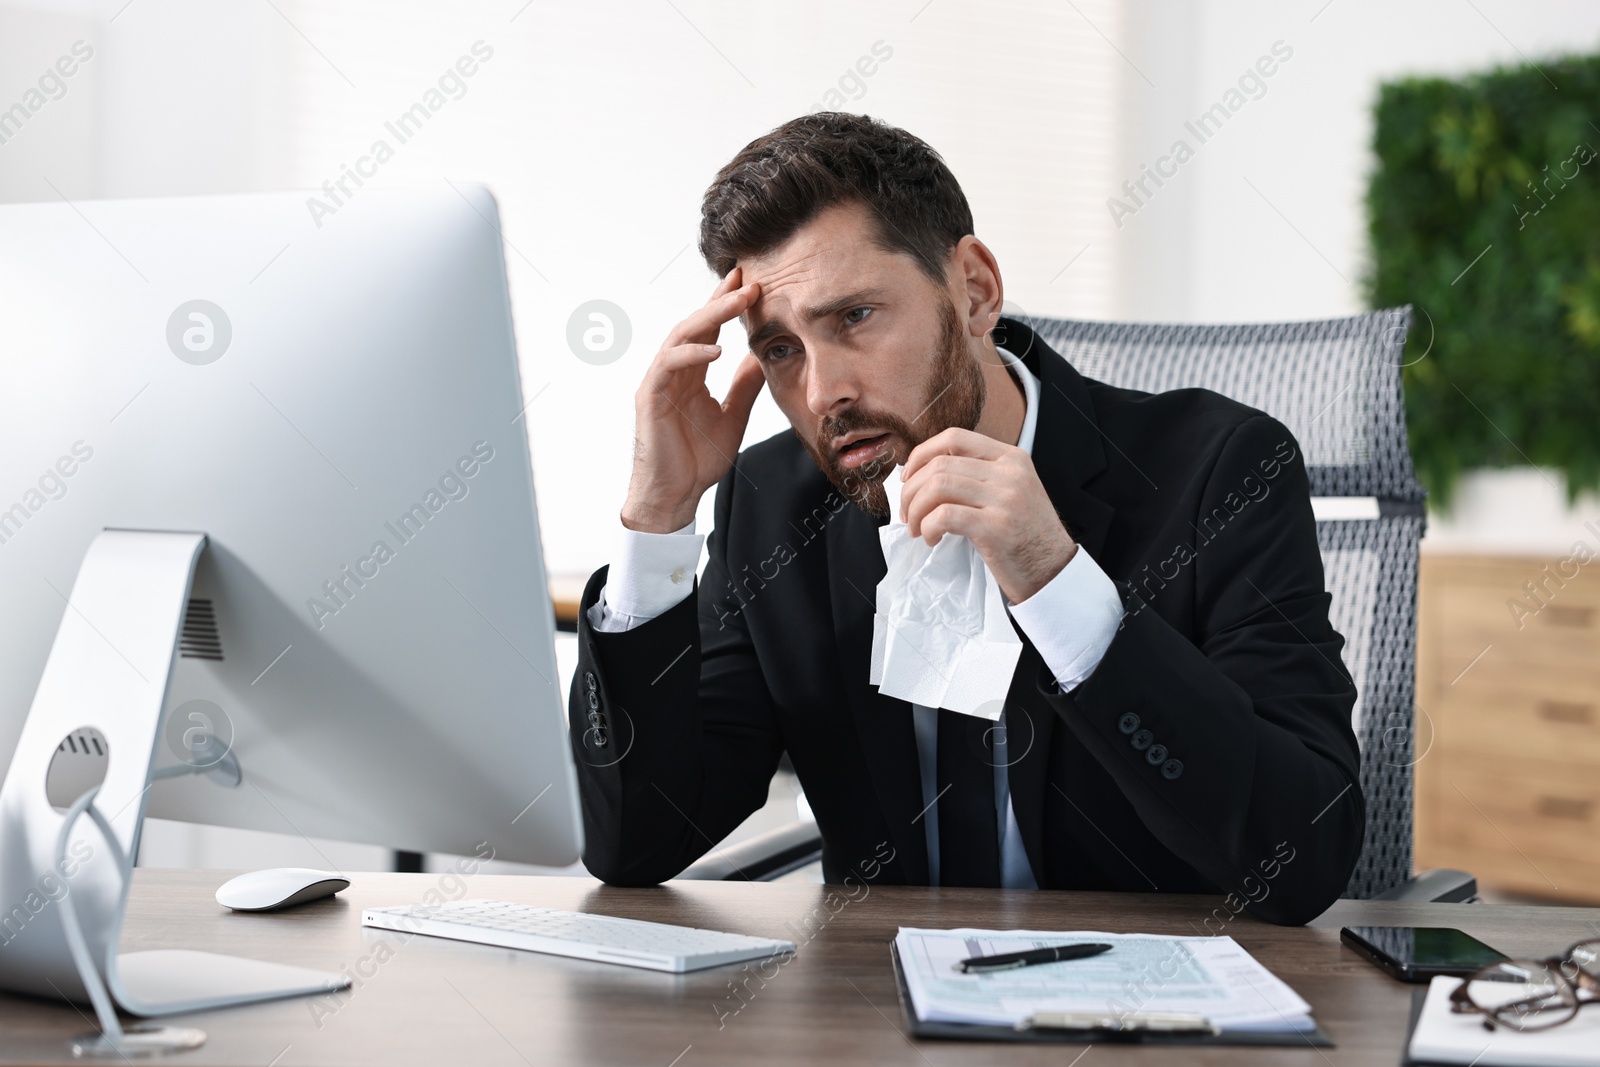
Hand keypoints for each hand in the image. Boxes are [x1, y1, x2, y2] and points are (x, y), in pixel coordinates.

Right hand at [621, 268, 765, 532]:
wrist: (674, 495)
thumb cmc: (697, 461)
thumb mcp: (733, 416)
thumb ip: (744, 386)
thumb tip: (762, 357)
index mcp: (691, 375)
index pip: (709, 331)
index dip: (726, 305)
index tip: (751, 281)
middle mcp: (672, 372)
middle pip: (694, 325)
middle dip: (720, 299)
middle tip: (746, 277)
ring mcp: (659, 382)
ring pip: (681, 336)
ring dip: (710, 316)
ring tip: (738, 300)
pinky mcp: (650, 398)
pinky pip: (668, 366)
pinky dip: (692, 354)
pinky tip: (717, 349)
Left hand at [899, 428, 1077, 602]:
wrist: (1055, 571)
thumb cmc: (1026, 536)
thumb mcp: (1011, 492)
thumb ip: (979, 476)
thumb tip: (923, 473)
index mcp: (1011, 458)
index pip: (954, 437)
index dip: (921, 455)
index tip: (908, 478)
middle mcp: (1009, 473)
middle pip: (940, 465)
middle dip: (911, 491)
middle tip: (907, 514)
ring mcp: (1005, 499)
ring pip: (937, 487)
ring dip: (916, 510)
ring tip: (917, 528)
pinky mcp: (997, 528)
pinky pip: (944, 516)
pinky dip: (928, 527)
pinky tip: (931, 539)